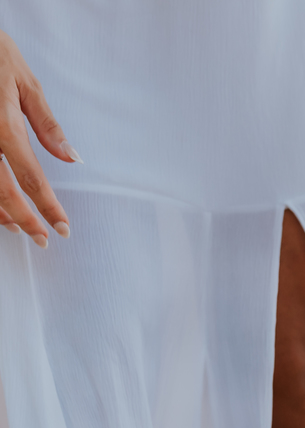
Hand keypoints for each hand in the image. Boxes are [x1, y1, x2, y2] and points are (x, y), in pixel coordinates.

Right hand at [0, 29, 79, 246]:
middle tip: (44, 239)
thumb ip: (47, 125)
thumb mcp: (27, 83)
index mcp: (4, 125)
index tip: (63, 228)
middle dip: (24, 219)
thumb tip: (71, 157)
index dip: (48, 207)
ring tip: (17, 227)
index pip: (32, 177)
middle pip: (3, 191)